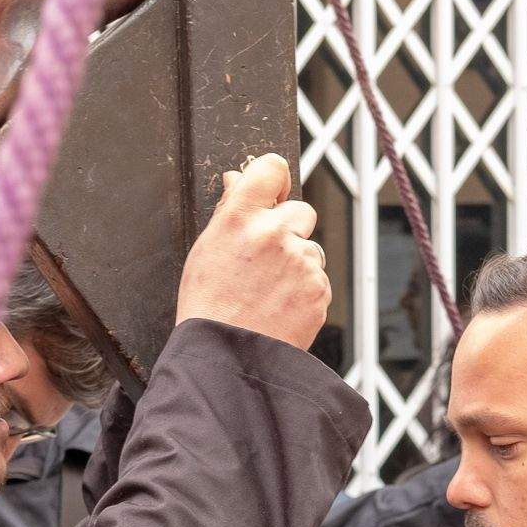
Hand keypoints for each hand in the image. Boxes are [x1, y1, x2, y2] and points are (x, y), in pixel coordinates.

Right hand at [176, 154, 330, 351]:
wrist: (227, 358)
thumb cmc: (209, 307)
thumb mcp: (207, 250)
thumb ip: (228, 210)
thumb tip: (237, 180)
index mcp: (240, 218)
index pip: (272, 168)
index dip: (274, 180)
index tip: (273, 192)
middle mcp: (274, 233)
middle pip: (301, 210)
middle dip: (289, 228)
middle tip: (265, 260)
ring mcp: (301, 262)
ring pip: (311, 249)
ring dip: (296, 264)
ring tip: (267, 292)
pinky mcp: (319, 289)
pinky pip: (318, 279)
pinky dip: (304, 291)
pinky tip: (279, 306)